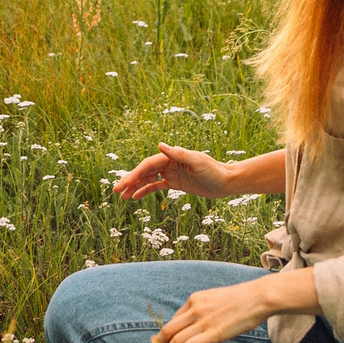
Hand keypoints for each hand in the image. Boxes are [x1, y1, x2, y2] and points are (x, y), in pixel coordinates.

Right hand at [113, 143, 230, 201]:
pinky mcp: (176, 182)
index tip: (124, 184)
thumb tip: (160, 145)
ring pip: (148, 179)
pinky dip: (146, 190)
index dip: (135, 174)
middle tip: (116, 191)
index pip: (148, 165)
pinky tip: (136, 197)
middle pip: (144, 171)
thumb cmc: (214, 171)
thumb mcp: (197, 162)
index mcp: (172, 156)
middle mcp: (169, 163)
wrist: (227, 181)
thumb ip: (178, 153)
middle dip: (130, 181)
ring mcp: (171, 172)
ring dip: (135, 187)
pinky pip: (156, 186)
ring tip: (122, 197)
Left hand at [153, 278, 274, 342]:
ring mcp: (203, 321)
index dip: (165, 334)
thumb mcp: (214, 298)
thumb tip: (196, 322)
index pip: (174, 319)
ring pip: (176, 339)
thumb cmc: (240, 299)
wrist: (257, 297)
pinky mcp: (213, 333)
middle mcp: (195, 309)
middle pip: (169, 329)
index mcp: (194, 299)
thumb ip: (202, 309)